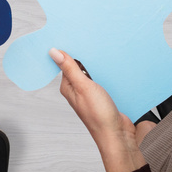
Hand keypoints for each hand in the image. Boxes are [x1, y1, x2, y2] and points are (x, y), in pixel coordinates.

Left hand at [49, 49, 144, 171]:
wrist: (118, 135)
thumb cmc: (99, 116)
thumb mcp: (84, 87)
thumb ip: (70, 69)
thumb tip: (53, 52)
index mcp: (69, 87)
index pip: (65, 63)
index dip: (69, 51)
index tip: (73, 36)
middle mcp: (78, 90)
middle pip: (79, 67)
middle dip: (85, 56)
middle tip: (91, 42)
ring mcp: (91, 93)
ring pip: (92, 73)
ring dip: (98, 65)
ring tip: (104, 53)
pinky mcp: (104, 96)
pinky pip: (103, 79)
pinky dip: (107, 73)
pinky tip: (112, 68)